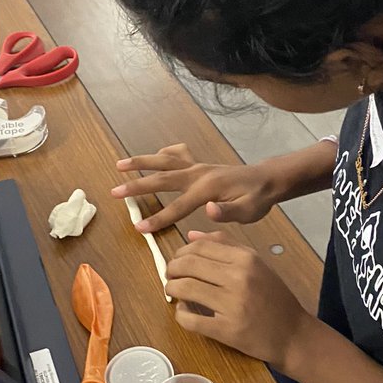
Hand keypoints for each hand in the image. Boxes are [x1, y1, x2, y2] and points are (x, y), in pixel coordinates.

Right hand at [111, 144, 279, 233]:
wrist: (267, 180)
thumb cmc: (258, 200)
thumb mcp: (249, 212)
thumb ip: (228, 212)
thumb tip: (208, 210)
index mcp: (207, 189)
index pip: (177, 207)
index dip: (158, 219)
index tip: (139, 228)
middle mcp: (198, 173)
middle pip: (162, 179)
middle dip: (136, 186)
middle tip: (115, 192)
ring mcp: (197, 166)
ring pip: (164, 161)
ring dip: (141, 162)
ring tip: (119, 164)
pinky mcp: (199, 164)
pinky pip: (177, 154)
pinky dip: (164, 154)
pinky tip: (155, 157)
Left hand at [165, 231, 311, 368]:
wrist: (293, 334)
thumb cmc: (274, 298)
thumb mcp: (256, 264)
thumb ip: (225, 246)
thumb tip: (191, 236)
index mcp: (245, 259)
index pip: (199, 247)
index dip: (180, 253)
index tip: (178, 261)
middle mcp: (239, 278)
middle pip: (188, 265)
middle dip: (172, 270)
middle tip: (171, 276)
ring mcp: (232, 305)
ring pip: (184, 289)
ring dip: (172, 289)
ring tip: (175, 292)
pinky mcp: (226, 330)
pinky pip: (189, 319)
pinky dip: (180, 314)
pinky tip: (185, 311)